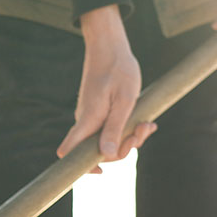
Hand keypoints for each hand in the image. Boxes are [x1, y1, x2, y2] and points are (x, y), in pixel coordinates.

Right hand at [56, 5, 156, 169]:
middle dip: (123, 149)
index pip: (68, 151)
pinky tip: (143, 122)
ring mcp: (91, 118)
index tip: (101, 171)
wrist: (110, 45)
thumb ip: (116, 128)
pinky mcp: (98, 113)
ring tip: (147, 124)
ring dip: (129, 138)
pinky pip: (110, 129)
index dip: (80, 167)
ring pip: (107, 140)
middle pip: (97, 151)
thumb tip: (108, 156)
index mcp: (88, 119)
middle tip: (143, 131)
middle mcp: (86, 122)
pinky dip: (127, 129)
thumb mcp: (125, 100)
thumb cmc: (118, 68)